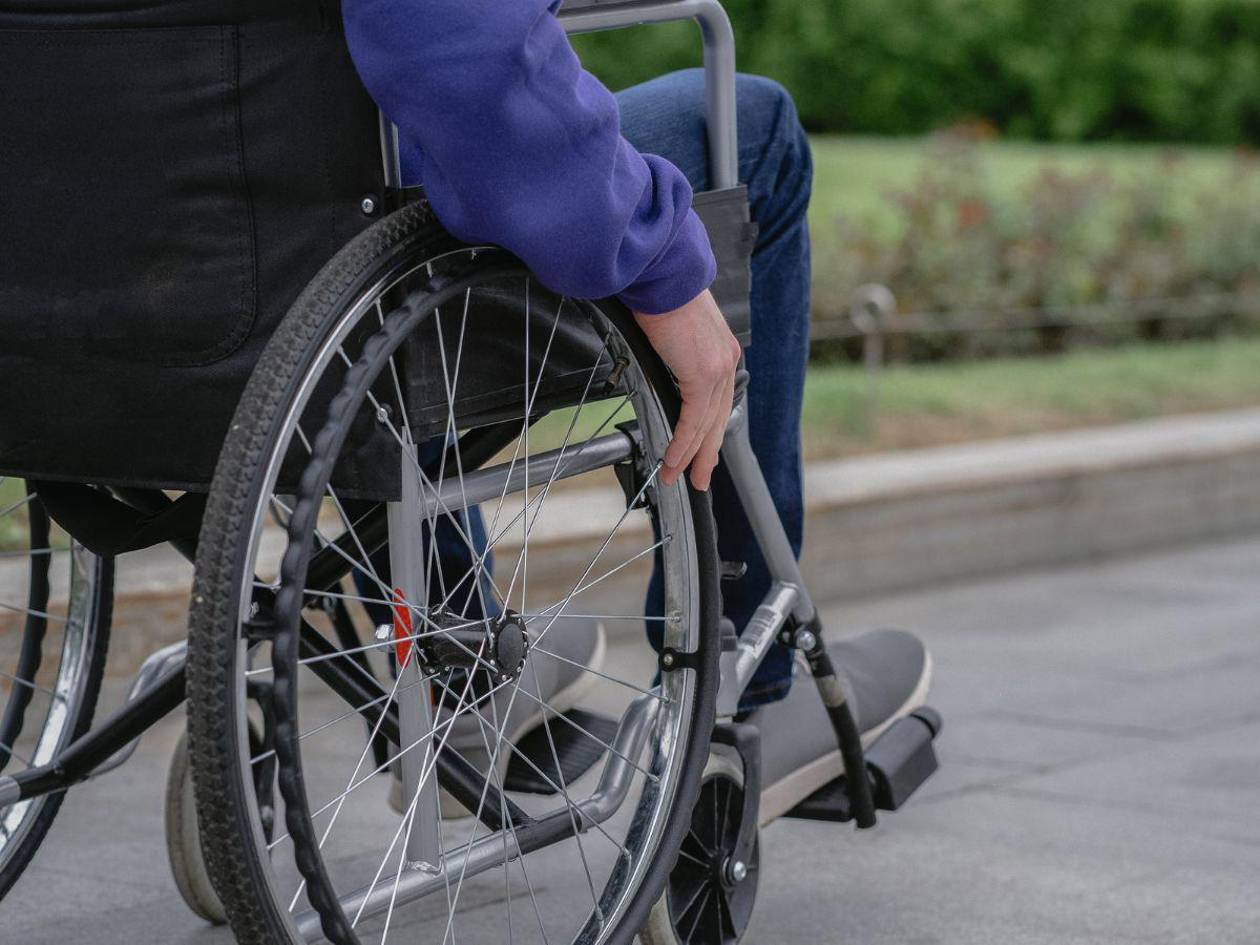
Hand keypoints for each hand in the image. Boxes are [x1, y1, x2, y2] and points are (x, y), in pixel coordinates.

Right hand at [634, 290, 741, 490]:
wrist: (661, 275)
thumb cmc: (658, 293)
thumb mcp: (671, 329)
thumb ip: (673, 353)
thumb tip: (658, 364)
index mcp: (722, 350)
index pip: (718, 401)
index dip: (709, 430)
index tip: (700, 449)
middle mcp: (726, 361)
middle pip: (717, 419)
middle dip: (706, 453)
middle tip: (697, 478)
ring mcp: (717, 368)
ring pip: (705, 425)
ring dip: (688, 456)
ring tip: (675, 477)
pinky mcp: (702, 374)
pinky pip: (692, 420)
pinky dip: (681, 443)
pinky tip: (672, 459)